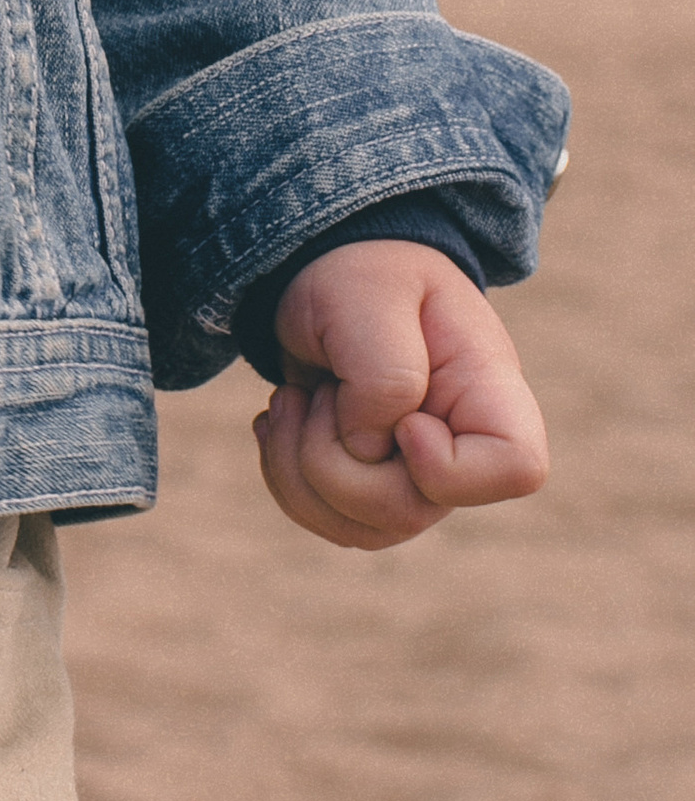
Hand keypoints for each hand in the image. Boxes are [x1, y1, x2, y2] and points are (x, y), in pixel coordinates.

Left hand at [252, 240, 548, 550]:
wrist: (330, 272)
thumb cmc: (364, 275)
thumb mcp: (368, 295)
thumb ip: (384, 375)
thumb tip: (370, 451)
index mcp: (490, 391)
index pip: (517, 468)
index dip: (446, 464)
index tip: (401, 418)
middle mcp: (462, 446)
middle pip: (407, 510)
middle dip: (331, 459)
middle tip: (317, 391)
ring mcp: (417, 476)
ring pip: (360, 528)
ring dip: (298, 467)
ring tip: (292, 402)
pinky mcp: (371, 488)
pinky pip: (327, 519)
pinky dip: (285, 475)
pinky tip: (283, 421)